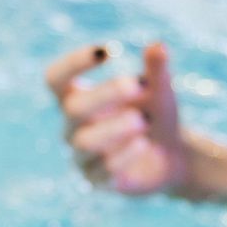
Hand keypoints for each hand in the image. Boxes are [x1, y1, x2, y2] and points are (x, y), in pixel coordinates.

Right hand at [44, 41, 191, 196]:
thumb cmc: (156, 116)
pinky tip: (143, 144)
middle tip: (138, 84)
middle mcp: (73, 126)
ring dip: (115, 128)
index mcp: (78, 98)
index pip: (56, 79)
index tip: (108, 51)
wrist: (171, 157)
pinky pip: (103, 169)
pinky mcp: (97, 180)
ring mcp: (82, 155)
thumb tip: (158, 45)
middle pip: (73, 108)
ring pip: (85, 142)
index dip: (73, 64)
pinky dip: (124, 155)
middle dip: (105, 95)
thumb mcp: (160, 91)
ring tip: (143, 121)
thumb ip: (156, 70)